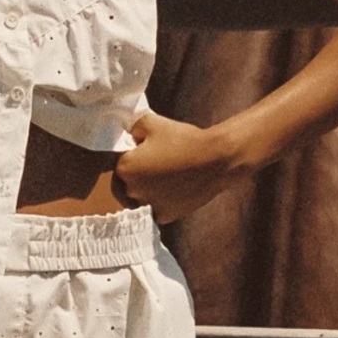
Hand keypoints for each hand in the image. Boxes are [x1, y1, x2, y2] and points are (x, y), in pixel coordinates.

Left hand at [115, 112, 238, 223]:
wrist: (216, 159)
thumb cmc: (183, 139)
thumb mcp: (151, 121)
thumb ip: (132, 127)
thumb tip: (128, 136)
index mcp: (124, 169)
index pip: (121, 161)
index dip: (134, 154)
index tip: (150, 149)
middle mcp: (132, 191)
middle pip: (129, 181)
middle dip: (139, 173)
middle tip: (161, 162)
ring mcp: (149, 205)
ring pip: (142, 197)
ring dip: (149, 189)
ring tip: (169, 176)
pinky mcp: (166, 215)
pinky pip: (156, 209)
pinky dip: (162, 202)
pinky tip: (174, 190)